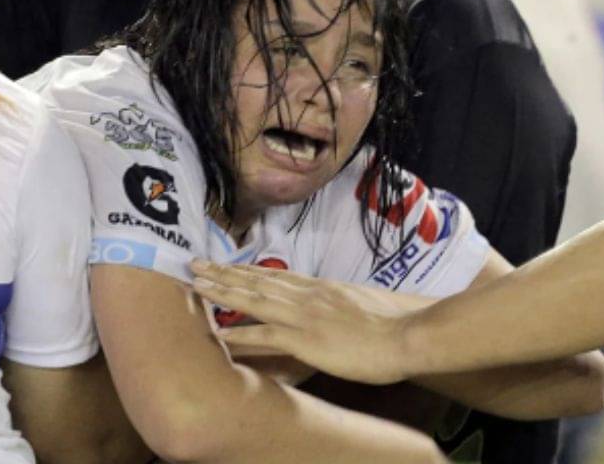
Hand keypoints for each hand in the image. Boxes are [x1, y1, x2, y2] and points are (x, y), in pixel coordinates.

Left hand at [190, 259, 412, 384]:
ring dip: (222, 292)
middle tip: (194, 265)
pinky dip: (240, 332)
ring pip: (254, 300)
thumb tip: (330, 306)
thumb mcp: (360, 304)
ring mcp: (304, 316)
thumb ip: (339, 303)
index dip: (246, 269)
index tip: (224, 263)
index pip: (275, 275)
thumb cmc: (393, 323)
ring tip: (196, 286)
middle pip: (256, 281)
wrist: (408, 333)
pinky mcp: (305, 339)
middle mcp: (307, 296)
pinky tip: (218, 333)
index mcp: (320, 288)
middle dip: (223, 273)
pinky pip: (265, 334)